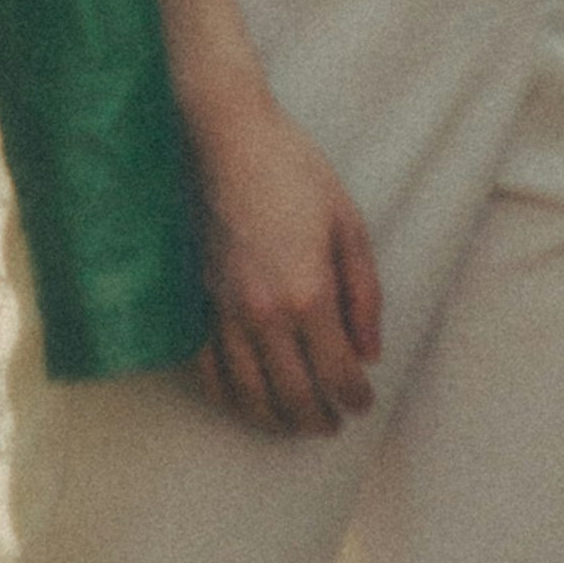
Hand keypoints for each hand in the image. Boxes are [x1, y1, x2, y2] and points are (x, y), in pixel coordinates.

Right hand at [180, 78, 383, 432]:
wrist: (228, 140)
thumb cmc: (294, 172)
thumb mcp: (348, 224)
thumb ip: (364, 294)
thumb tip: (369, 352)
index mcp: (308, 292)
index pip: (337, 372)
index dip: (355, 397)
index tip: (362, 403)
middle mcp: (264, 314)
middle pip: (294, 396)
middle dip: (319, 419)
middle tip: (333, 422)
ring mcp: (223, 313)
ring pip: (250, 394)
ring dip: (277, 419)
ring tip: (296, 421)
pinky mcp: (194, 304)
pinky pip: (209, 372)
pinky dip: (231, 398)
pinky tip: (247, 400)